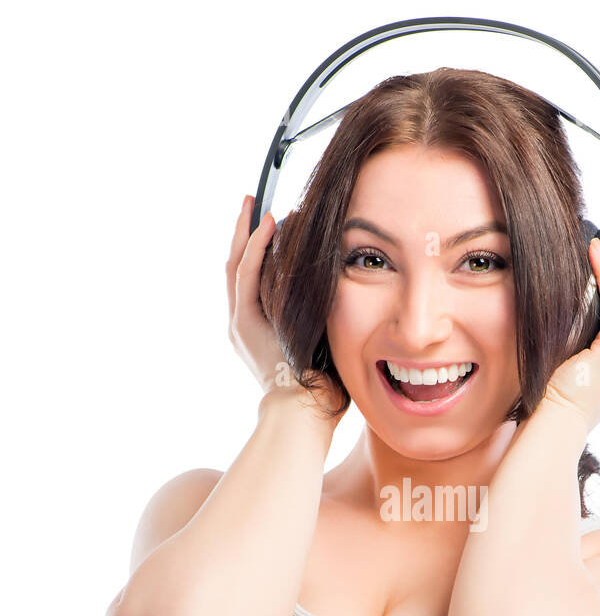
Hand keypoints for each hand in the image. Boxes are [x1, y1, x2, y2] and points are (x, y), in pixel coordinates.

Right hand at [226, 196, 346, 428]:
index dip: (258, 248)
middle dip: (244, 233)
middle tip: (253, 203)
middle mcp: (241, 323)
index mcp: (257, 328)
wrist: (305, 412)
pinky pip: (248, 275)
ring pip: (237, 265)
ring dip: (247, 232)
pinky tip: (269, 224)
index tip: (272, 221)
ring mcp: (239, 323)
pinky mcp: (244, 323)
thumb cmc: (323, 386)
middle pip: (237, 266)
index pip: (252, 278)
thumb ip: (321, 313)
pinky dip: (256, 247)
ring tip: (256, 204)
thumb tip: (345, 289)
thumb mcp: (322, 338)